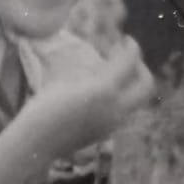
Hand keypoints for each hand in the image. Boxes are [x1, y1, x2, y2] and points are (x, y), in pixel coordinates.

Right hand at [30, 37, 155, 155]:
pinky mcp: (107, 132)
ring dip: (132, 84)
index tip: (126, 40)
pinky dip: (120, 97)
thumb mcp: (67, 81)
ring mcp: (114, 123)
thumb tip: (106, 63)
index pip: (129, 62)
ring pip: (137, 100)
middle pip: (147, 86)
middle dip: (142, 68)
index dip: (131, 47)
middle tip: (128, 60)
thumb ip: (92, 71)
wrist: (37, 143)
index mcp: (104, 90)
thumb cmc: (44, 107)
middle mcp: (116, 108)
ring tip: (113, 75)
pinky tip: (102, 92)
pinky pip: (124, 110)